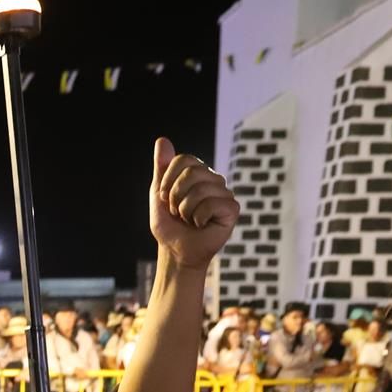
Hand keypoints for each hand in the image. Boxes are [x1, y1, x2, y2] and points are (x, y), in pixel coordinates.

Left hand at [150, 138, 238, 271]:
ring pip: (200, 189)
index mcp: (198, 172)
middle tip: (177, 212)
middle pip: (192, 172)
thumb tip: (162, 139)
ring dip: (185, 210)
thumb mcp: (158, 194)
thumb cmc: (169, 225)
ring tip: (189, 220)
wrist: (176, 251)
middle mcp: (213, 179)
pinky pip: (211, 204)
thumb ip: (162, 168)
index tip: (165, 199)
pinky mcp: (232, 209)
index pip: (183, 160)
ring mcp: (224, 193)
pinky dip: (198, 218)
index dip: (168, 181)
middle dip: (175, 196)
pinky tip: (201, 225)